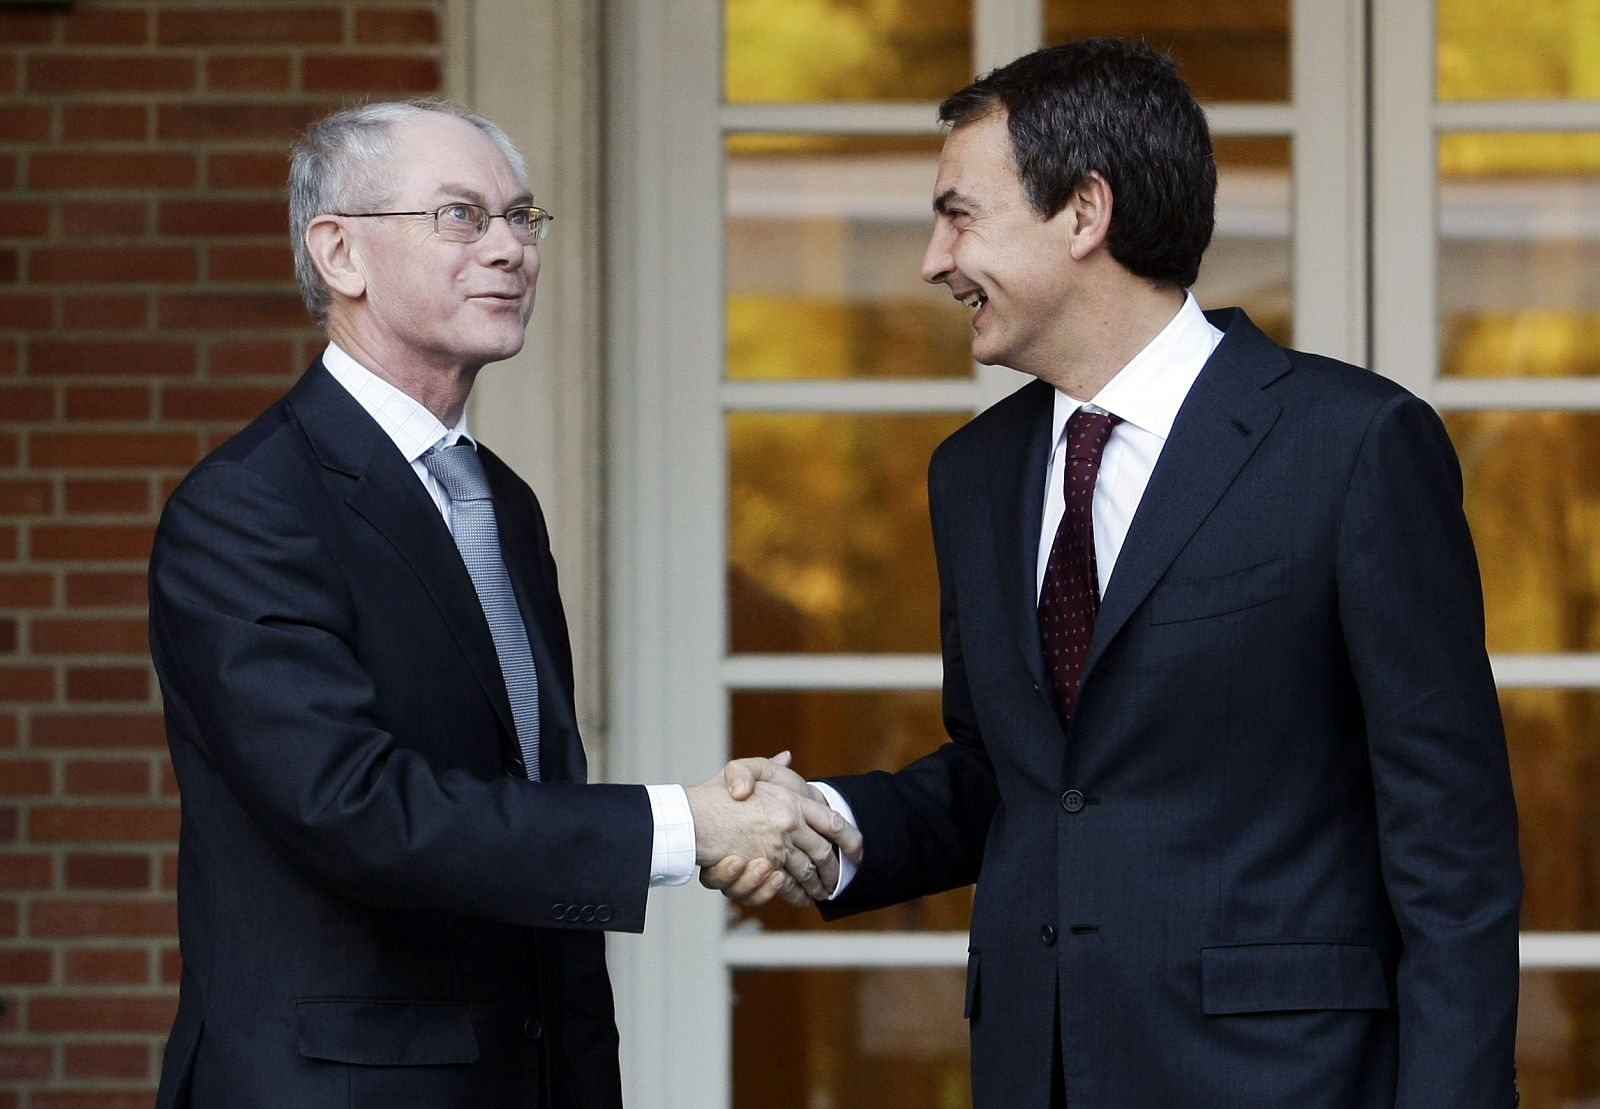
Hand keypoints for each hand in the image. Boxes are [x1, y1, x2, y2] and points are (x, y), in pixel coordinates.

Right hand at [697, 752, 862, 908]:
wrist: (690, 819)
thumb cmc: (714, 795)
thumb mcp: (742, 771)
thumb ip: (768, 767)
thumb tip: (787, 756)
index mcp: (791, 800)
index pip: (832, 821)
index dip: (850, 837)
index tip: (858, 850)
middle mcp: (790, 824)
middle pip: (823, 853)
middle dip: (832, 870)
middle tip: (835, 880)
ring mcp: (779, 848)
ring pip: (807, 872)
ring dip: (816, 885)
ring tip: (821, 892)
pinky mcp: (765, 867)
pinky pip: (789, 885)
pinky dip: (795, 893)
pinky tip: (799, 897)